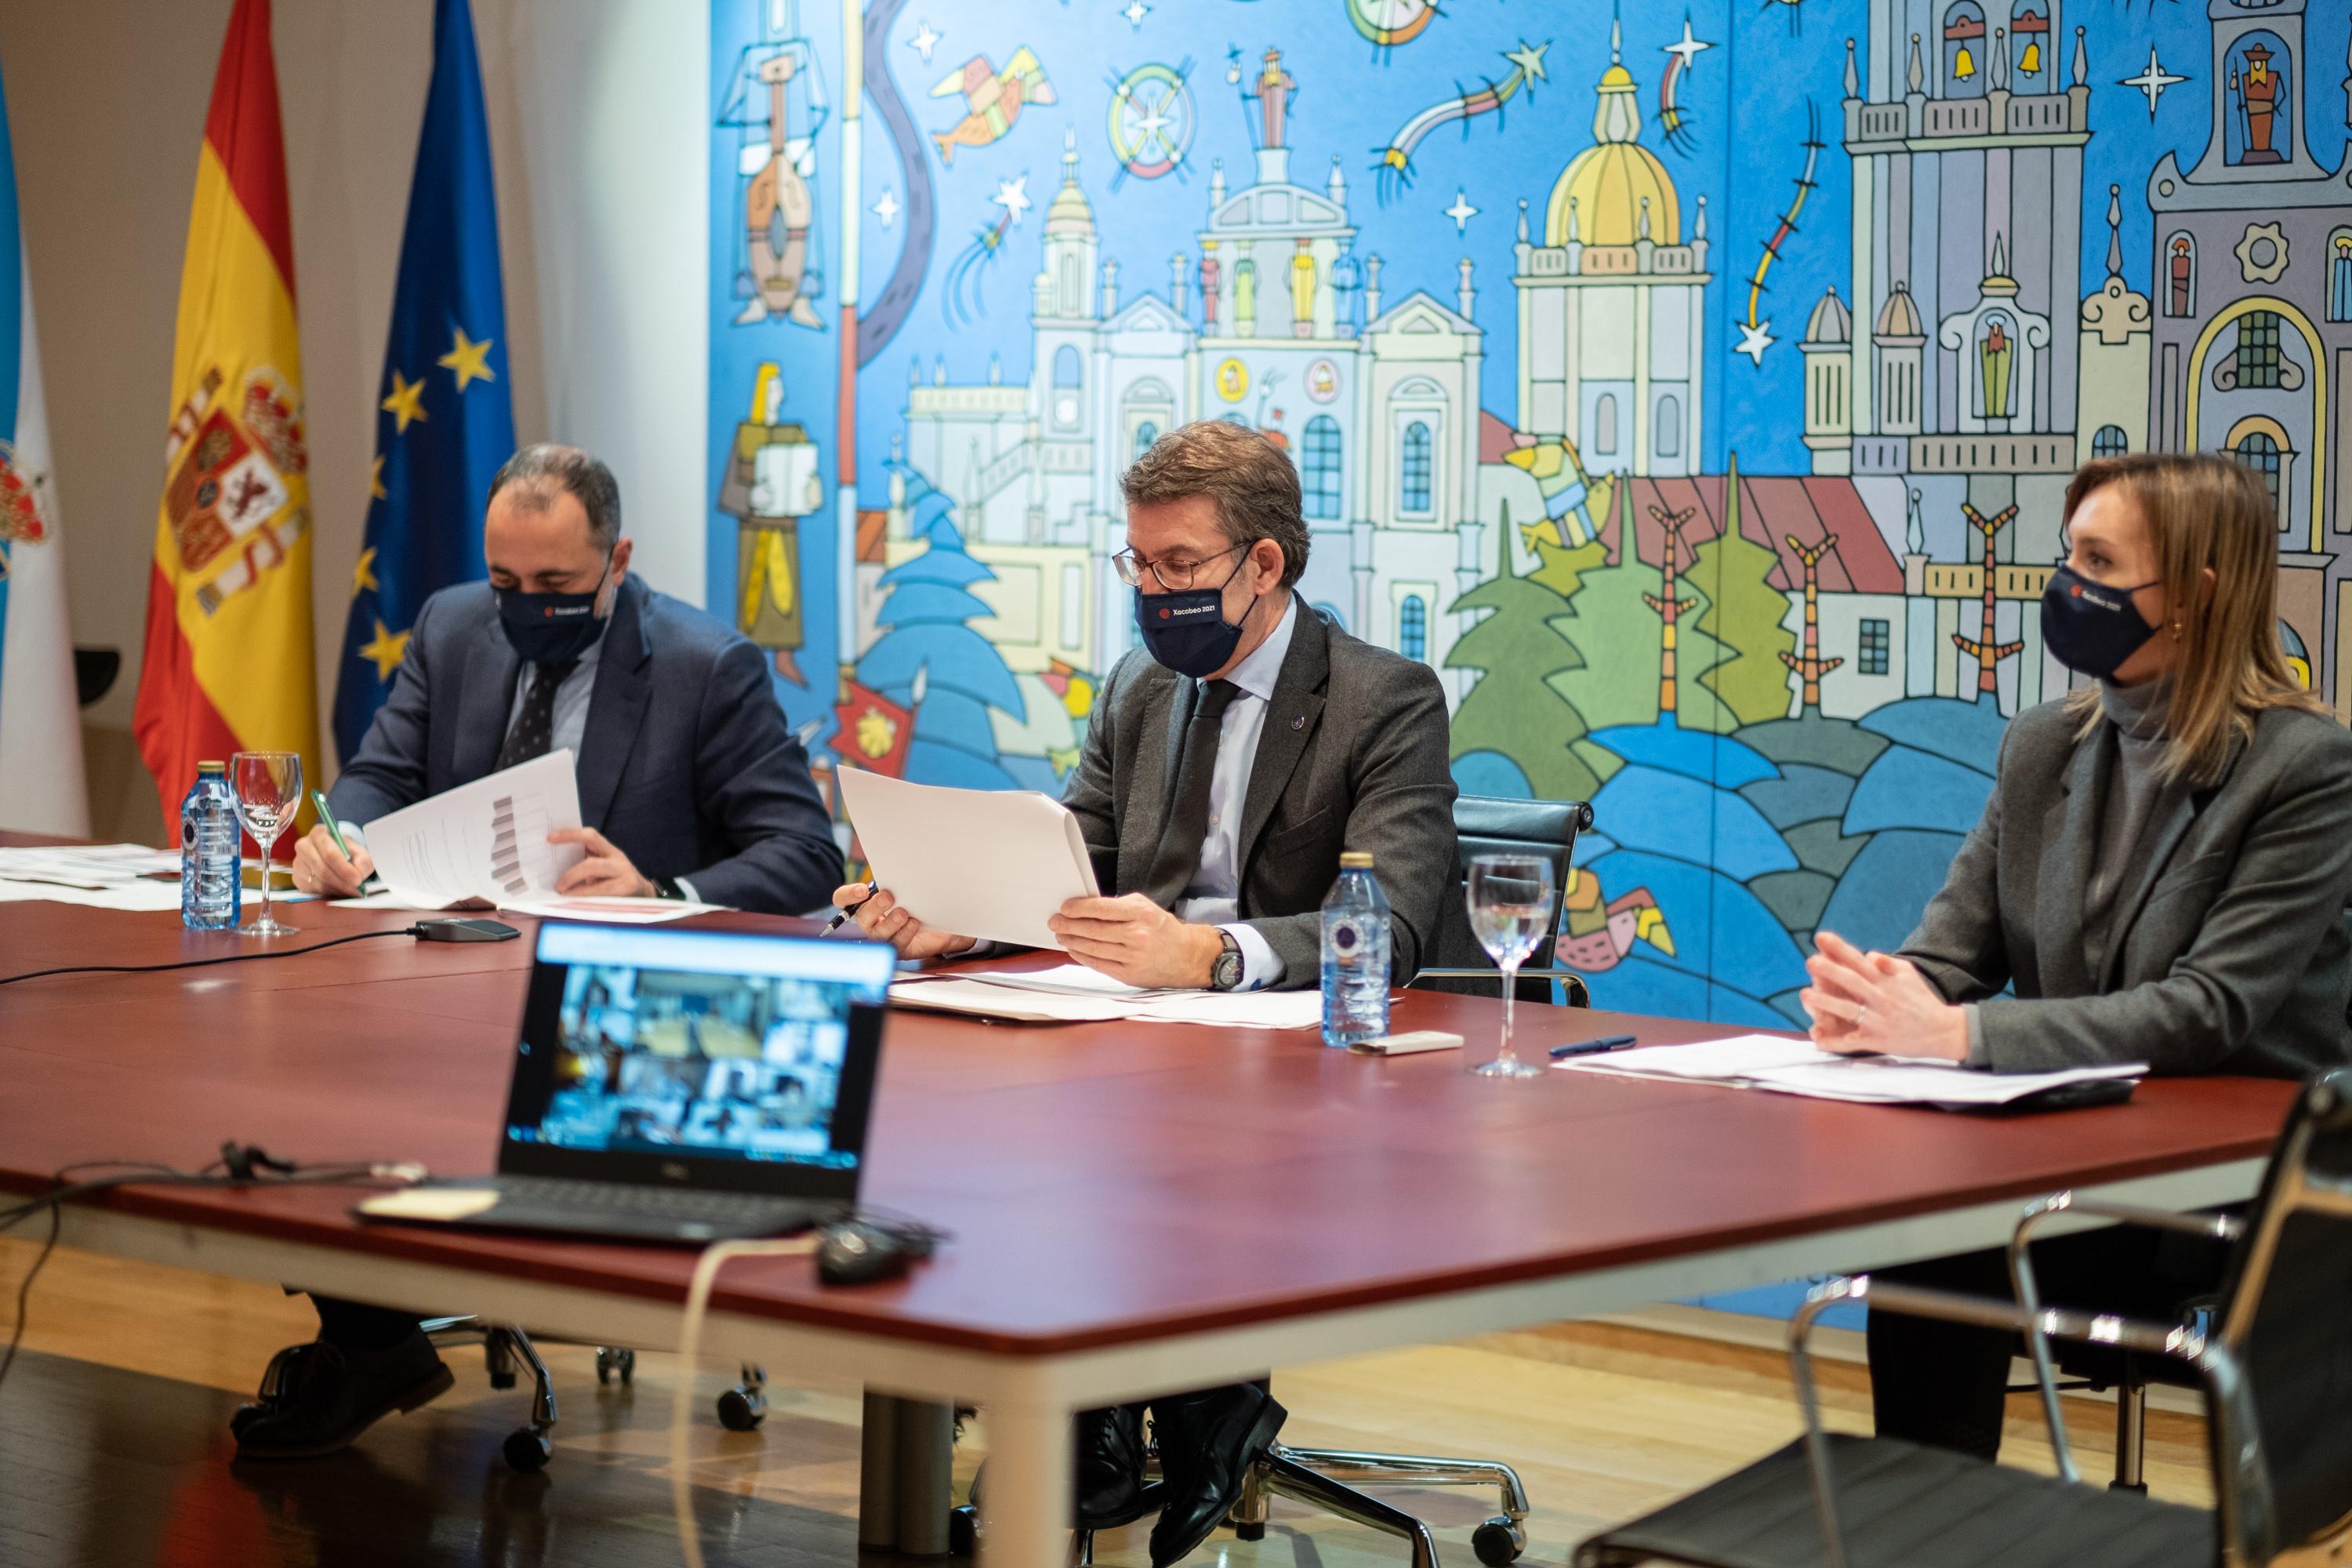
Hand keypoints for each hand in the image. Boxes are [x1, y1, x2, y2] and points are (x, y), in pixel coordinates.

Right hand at [291, 823, 374, 896]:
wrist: (336, 857)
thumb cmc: (346, 851)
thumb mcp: (359, 851)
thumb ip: (363, 859)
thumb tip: (360, 871)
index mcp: (319, 833)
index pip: (329, 853)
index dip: (344, 868)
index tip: (357, 879)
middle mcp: (304, 846)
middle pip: (322, 869)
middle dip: (342, 882)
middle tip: (357, 890)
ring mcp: (298, 863)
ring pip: (318, 882)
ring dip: (338, 889)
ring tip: (353, 891)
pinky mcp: (297, 879)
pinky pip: (313, 890)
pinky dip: (330, 893)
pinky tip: (341, 891)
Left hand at [549, 827, 655, 898]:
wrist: (644, 894)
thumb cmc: (616, 880)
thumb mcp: (603, 867)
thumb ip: (586, 862)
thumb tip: (555, 865)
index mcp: (609, 851)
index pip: (590, 836)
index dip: (570, 835)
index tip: (550, 838)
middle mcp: (618, 860)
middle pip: (592, 863)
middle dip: (571, 874)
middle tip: (557, 885)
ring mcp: (625, 875)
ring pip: (597, 878)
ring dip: (576, 885)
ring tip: (564, 893)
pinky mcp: (627, 889)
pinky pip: (602, 892)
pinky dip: (585, 896)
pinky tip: (576, 900)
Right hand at [832, 882, 974, 959]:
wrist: (939, 929)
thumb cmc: (918, 905)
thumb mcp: (911, 890)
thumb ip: (906, 880)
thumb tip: (910, 861)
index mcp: (867, 903)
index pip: (844, 899)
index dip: (848, 895)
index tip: (862, 891)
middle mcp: (871, 922)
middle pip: (862, 916)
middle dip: (874, 906)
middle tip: (888, 897)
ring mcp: (883, 937)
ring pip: (878, 933)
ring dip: (890, 922)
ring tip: (903, 913)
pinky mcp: (897, 949)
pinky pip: (896, 943)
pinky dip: (905, 933)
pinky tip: (914, 924)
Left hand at [1047, 894, 1221, 988]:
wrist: (1186, 956)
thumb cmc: (1163, 929)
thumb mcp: (1146, 907)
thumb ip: (1119, 906)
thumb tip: (1087, 908)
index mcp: (1141, 914)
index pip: (1101, 909)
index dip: (1079, 908)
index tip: (1065, 907)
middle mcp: (1137, 936)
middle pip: (1093, 930)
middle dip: (1068, 925)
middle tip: (1055, 922)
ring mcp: (1132, 957)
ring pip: (1092, 948)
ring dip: (1071, 941)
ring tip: (1061, 935)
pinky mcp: (1128, 975)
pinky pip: (1098, 964)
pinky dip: (1082, 956)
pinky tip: (1073, 949)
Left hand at [1801, 929, 1970, 1061]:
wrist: (1944, 1031)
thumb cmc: (1922, 1000)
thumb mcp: (1909, 974)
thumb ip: (1887, 963)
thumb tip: (1868, 955)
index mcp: (1886, 980)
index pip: (1860, 961)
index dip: (1839, 949)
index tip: (1820, 937)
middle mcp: (1881, 998)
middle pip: (1852, 982)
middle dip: (1831, 971)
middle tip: (1810, 962)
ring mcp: (1878, 1021)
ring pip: (1848, 1010)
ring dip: (1826, 1002)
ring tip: (1805, 994)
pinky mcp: (1878, 1041)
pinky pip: (1853, 1042)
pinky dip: (1834, 1042)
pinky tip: (1817, 1039)